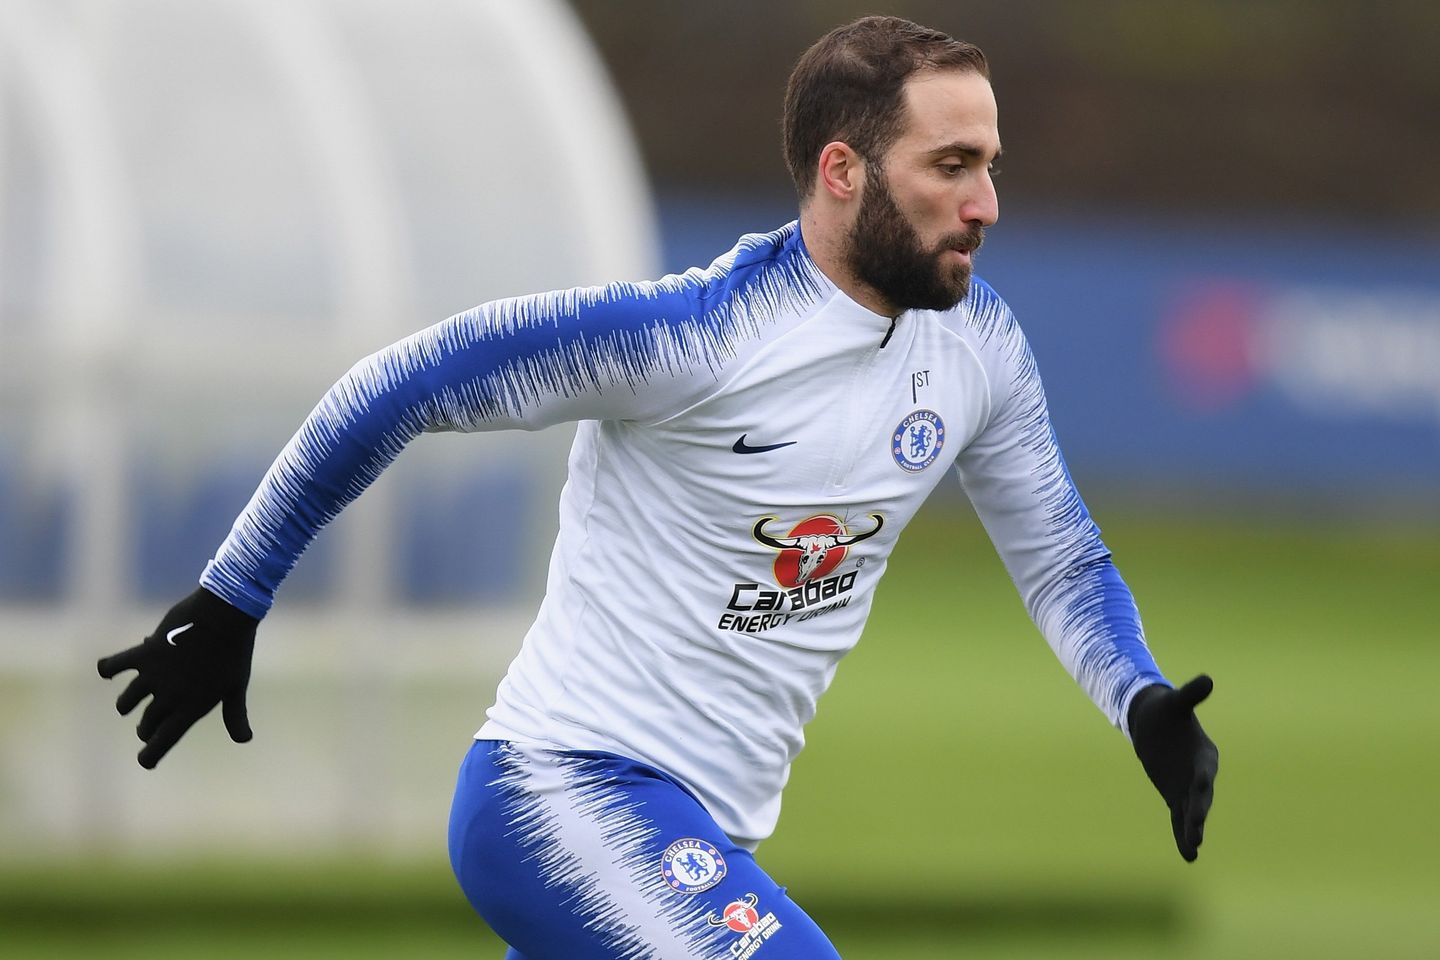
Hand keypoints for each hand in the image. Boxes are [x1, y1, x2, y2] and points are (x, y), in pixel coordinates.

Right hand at [97, 587, 257, 767]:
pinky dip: (108, 668)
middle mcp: (168, 696)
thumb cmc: (234, 652)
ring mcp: (153, 676)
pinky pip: (114, 665)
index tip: (144, 761)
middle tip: (146, 728)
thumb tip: (245, 739)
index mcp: (192, 707)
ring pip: (127, 701)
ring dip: (127, 705)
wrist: (224, 615)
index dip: (151, 754)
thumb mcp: (236, 686)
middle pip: (146, 723)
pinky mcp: (143, 654)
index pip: (165, 740)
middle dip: (145, 728)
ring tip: (127, 705)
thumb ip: (235, 715)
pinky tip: (107, 670)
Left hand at [1128, 675, 1218, 861]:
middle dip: (1198, 815)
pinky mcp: (1176, 796)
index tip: (1200, 795)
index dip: (1202, 784)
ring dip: (1191, 831)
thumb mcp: (1175, 702)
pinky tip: (1188, 854)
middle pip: (1200, 798)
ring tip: (1192, 850)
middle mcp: (1200, 775)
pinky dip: (1182, 834)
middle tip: (1196, 834)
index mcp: (1204, 755)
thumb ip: (1190, 694)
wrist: (1155, 723)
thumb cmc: (1167, 711)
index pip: (1204, 773)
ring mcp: (1188, 788)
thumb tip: (1207, 679)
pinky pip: (1179, 818)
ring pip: (1190, 813)